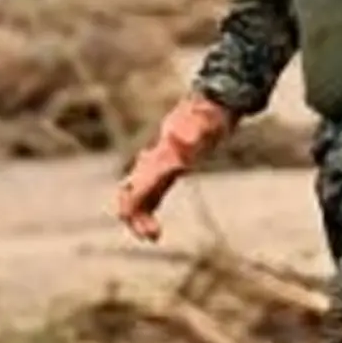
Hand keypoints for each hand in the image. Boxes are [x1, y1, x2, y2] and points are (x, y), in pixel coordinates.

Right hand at [113, 96, 234, 242]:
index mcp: (159, 159)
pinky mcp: (166, 168)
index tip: (151, 232)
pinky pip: (149, 192)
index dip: (137, 210)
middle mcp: (152, 163)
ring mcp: (157, 165)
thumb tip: (181, 137)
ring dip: (140, 217)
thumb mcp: (203, 126)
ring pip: (138, 195)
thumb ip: (190, 133)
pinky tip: (154, 226)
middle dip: (136, 217)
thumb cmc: (208, 118)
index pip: (138, 188)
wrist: (209, 105)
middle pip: (132, 193)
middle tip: (152, 237)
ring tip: (152, 237)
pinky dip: (147, 209)